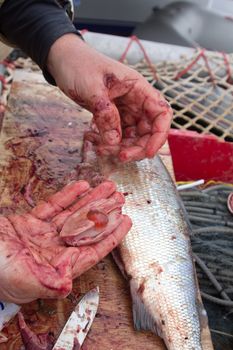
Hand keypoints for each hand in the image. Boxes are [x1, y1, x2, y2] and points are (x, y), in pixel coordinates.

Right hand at [0, 180, 130, 303]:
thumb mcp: (21, 280)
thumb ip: (45, 283)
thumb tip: (67, 286)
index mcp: (56, 266)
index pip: (91, 250)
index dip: (110, 237)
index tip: (126, 221)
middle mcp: (53, 250)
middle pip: (86, 229)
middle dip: (103, 213)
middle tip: (120, 198)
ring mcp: (41, 235)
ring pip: (72, 214)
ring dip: (90, 200)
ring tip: (107, 187)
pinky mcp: (29, 222)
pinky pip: (52, 206)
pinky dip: (67, 196)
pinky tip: (81, 186)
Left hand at [47, 34, 172, 161]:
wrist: (63, 60)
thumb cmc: (79, 65)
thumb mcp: (92, 88)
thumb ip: (105, 114)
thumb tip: (114, 141)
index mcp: (138, 88)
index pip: (161, 113)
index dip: (159, 135)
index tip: (148, 152)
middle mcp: (136, 101)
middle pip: (148, 130)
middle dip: (137, 147)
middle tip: (121, 157)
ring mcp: (125, 110)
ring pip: (133, 136)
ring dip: (122, 148)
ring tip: (102, 149)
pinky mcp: (113, 116)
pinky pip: (118, 135)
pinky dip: (110, 143)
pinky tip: (97, 143)